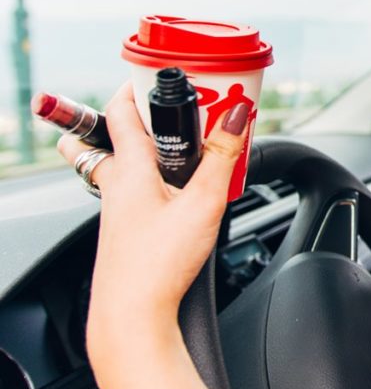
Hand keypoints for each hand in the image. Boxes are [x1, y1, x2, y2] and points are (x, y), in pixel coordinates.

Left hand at [57, 82, 250, 346]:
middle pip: (117, 134)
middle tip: (173, 104)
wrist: (132, 316)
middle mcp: (116, 184)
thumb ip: (222, 157)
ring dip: (147, 145)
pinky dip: (154, 176)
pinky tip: (177, 188)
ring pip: (123, 163)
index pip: (120, 110)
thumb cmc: (157, 264)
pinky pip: (134, 189)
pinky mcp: (126, 229)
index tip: (158, 73)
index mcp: (129, 169)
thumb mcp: (203, 203)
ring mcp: (117, 208)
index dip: (135, 85)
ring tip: (177, 141)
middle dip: (143, 113)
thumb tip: (236, 115)